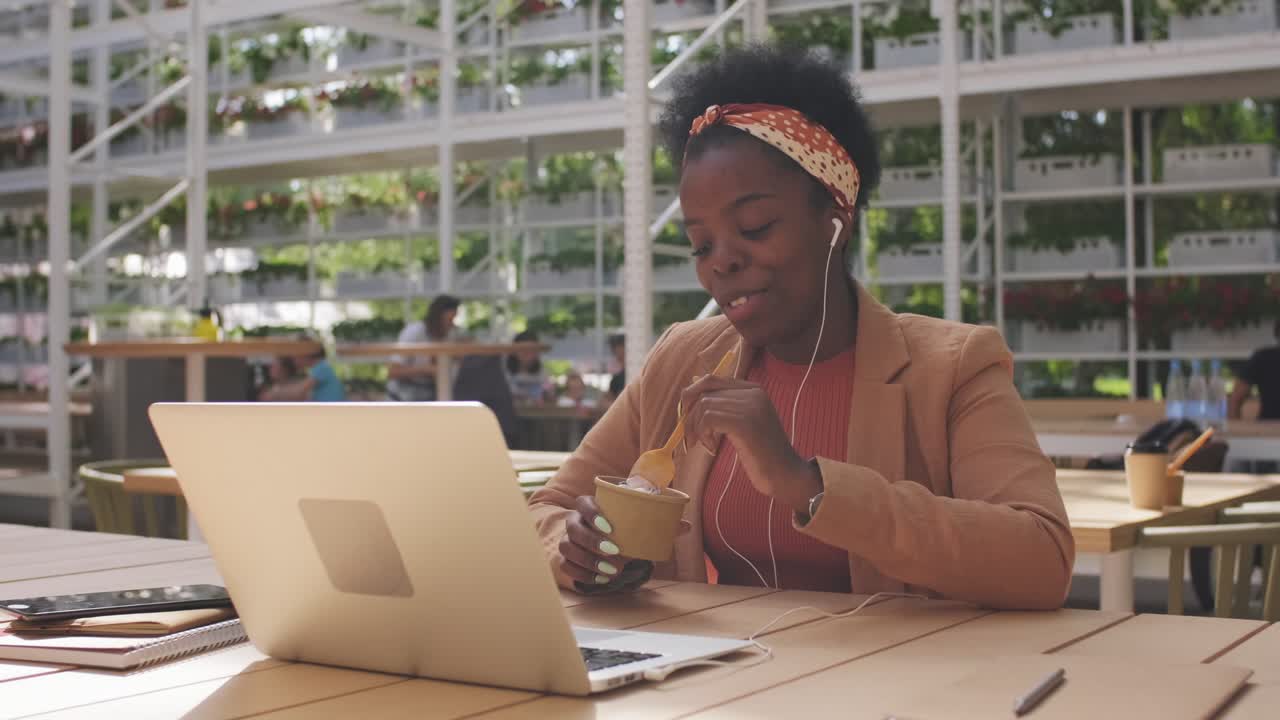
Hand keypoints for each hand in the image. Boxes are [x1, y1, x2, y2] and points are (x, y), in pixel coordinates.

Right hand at [558, 496, 648, 592]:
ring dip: (588, 560)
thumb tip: (671, 517)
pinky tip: (602, 578)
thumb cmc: (626, 530)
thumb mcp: (634, 519)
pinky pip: (566, 566)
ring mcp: (568, 540)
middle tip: (614, 551)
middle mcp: (574, 522)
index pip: (583, 503)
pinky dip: (583, 574)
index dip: (592, 514)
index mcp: (588, 506)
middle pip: (573, 529)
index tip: (611, 529)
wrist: (617, 549)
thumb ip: (646, 516)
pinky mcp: (566, 559)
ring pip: (566, 548)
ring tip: (611, 570)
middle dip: (592, 541)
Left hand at [681, 375, 822, 512]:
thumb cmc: (761, 454)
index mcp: (753, 389)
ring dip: (696, 429)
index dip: (692, 397)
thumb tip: (693, 381)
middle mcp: (753, 392)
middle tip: (691, 437)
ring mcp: (750, 406)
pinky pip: (708, 418)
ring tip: (706, 446)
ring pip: (703, 406)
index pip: (710, 379)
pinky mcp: (744, 422)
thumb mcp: (740, 423)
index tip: (691, 421)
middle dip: (690, 415)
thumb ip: (722, 404)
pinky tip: (712, 448)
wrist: (786, 475)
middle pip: (704, 391)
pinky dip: (703, 435)